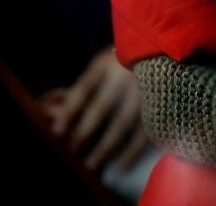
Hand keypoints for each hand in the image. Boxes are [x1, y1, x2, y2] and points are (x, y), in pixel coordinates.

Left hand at [39, 45, 150, 171]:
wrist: (161, 50)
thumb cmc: (122, 63)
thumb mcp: (101, 65)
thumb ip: (82, 88)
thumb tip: (54, 114)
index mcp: (108, 64)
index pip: (85, 88)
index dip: (70, 109)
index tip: (57, 130)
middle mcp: (125, 76)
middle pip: (101, 107)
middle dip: (84, 132)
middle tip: (71, 152)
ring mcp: (144, 90)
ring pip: (122, 123)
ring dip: (105, 147)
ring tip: (91, 164)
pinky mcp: (161, 104)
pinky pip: (145, 130)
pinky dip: (133, 151)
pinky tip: (121, 165)